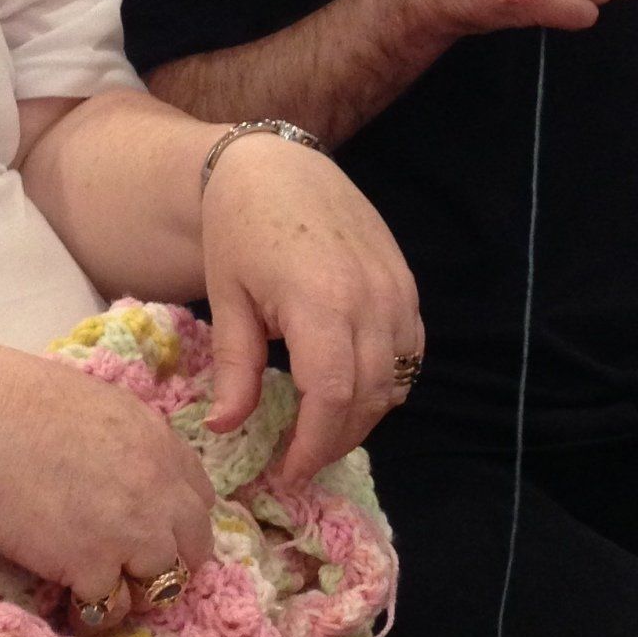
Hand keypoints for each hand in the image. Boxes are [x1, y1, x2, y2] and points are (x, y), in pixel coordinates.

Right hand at [0, 343, 215, 628]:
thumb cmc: (19, 402)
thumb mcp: (102, 408)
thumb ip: (131, 444)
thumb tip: (129, 470)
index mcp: (162, 445)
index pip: (199, 499)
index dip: (176, 521)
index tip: (152, 530)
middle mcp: (160, 491)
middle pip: (194, 548)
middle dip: (168, 561)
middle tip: (130, 567)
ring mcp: (132, 533)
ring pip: (162, 586)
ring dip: (133, 590)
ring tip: (99, 589)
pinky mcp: (93, 566)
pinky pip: (109, 607)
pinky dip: (90, 610)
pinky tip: (69, 601)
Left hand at [200, 136, 422, 489]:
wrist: (276, 164)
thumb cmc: (239, 228)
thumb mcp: (227, 298)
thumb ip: (235, 367)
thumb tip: (226, 429)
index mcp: (320, 302)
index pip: (332, 397)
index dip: (312, 445)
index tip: (287, 471)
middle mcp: (371, 299)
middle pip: (368, 398)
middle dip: (334, 440)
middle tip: (299, 460)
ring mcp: (396, 291)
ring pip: (396, 381)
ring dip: (362, 416)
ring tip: (321, 430)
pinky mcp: (406, 284)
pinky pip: (411, 353)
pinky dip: (387, 382)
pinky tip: (352, 389)